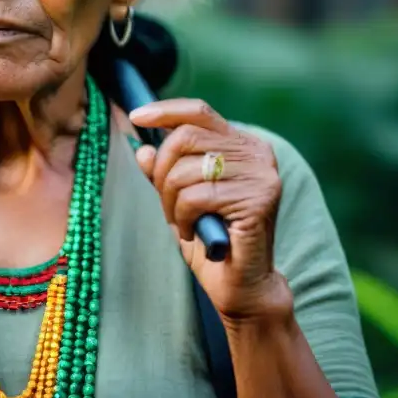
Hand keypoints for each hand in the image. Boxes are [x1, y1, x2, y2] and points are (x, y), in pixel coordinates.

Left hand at [129, 99, 291, 323]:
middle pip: (185, 137)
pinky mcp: (259, 200)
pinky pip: (196, 196)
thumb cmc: (211, 239)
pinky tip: (194, 232)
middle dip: (162, 171)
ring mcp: (261, 175)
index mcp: (243, 145)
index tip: (136, 117)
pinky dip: (184, 217)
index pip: (199, 112)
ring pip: (186, 169)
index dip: (164, 111)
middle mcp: (257, 153)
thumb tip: (143, 148)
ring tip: (182, 222)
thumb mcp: (179, 198)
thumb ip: (164, 170)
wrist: (242, 286)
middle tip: (165, 202)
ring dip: (170, 201)